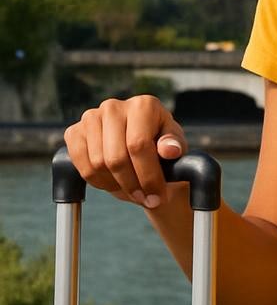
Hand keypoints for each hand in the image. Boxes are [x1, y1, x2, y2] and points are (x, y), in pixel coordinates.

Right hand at [64, 96, 186, 210]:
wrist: (139, 147)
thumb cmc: (160, 146)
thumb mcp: (175, 146)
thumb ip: (175, 146)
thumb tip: (169, 150)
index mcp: (143, 105)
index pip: (138, 145)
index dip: (147, 176)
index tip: (156, 196)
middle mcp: (114, 106)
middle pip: (116, 157)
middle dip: (131, 185)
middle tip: (144, 199)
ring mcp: (91, 117)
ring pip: (97, 164)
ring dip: (115, 185)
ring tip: (131, 188)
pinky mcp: (74, 132)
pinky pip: (81, 166)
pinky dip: (96, 181)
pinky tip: (112, 181)